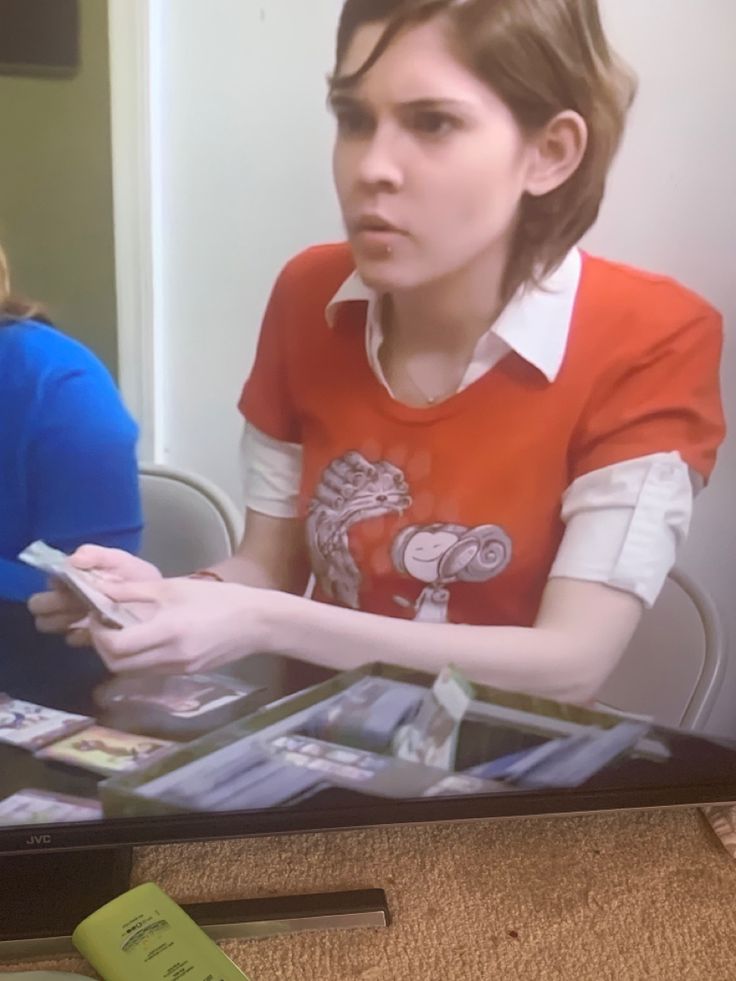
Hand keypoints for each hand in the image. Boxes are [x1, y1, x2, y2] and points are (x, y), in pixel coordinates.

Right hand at [27, 545, 161, 646]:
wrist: (161, 602)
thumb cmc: (138, 579)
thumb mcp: (121, 562)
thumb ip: (98, 556)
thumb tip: (73, 559)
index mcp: (77, 577)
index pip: (52, 579)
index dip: (57, 581)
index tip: (68, 583)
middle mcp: (70, 598)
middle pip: (42, 603)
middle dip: (50, 604)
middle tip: (70, 604)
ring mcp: (77, 619)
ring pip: (50, 622)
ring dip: (59, 620)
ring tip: (79, 616)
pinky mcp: (88, 638)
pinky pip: (72, 639)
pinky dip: (77, 635)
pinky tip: (90, 630)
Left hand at [86, 577, 272, 674]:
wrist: (256, 623)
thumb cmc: (219, 599)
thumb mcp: (175, 587)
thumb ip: (135, 591)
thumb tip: (102, 590)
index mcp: (168, 632)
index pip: (116, 646)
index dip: (98, 633)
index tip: (98, 615)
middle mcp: (170, 657)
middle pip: (117, 665)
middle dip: (103, 646)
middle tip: (104, 624)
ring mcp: (177, 670)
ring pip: (131, 671)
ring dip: (119, 654)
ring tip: (123, 630)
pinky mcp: (185, 674)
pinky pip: (149, 670)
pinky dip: (138, 658)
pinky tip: (146, 638)